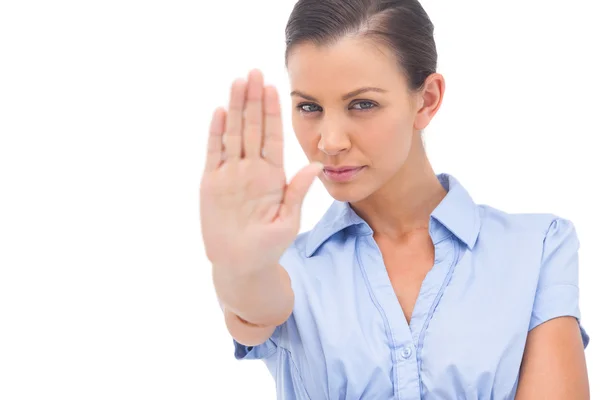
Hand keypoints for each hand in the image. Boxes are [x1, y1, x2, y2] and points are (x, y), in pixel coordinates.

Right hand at [200, 69, 321, 274]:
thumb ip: (297, 191)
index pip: (272, 137)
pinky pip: (214, 153)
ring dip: (236, 109)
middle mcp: (251, 169)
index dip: (273, 112)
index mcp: (271, 175)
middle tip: (254, 72)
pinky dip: (216, 133)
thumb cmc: (268, 246)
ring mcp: (230, 174)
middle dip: (253, 101)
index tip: (274, 87)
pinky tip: (220, 112)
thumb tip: (316, 165)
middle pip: (252, 128)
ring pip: (233, 134)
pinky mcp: (212, 183)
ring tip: (238, 82)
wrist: (242, 265)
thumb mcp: (287, 219)